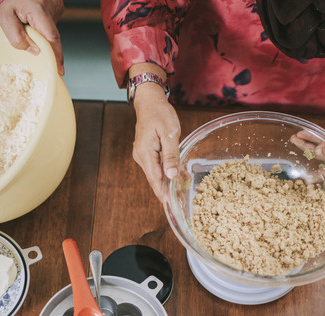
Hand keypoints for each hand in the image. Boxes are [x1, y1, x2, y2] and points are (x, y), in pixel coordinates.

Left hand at [0, 0, 64, 75]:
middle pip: (51, 36)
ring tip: (29, 22)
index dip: (56, 55)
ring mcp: (57, 7)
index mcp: (37, 9)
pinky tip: (34, 19)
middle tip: (30, 37)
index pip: (51, 37)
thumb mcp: (5, 17)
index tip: (59, 70)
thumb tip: (35, 51)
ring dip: (42, 33)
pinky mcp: (58, 8)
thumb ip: (16, 37)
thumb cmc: (9, 0)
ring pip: (51, 31)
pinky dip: (44, 27)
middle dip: (42, 43)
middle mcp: (51, 7)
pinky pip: (52, 24)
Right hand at [132, 83, 180, 201]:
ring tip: (183, 188)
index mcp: (145, 153)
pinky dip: (167, 170)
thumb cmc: (159, 114)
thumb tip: (172, 175)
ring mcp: (143, 155)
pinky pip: (157, 165)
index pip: (154, 179)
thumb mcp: (169, 133)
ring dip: (168, 180)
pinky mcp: (147, 152)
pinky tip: (178, 174)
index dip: (162, 194)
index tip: (169, 206)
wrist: (149, 101)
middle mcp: (141, 156)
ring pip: (157, 172)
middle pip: (155, 178)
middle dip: (167, 190)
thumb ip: (171, 155)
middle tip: (180, 201)